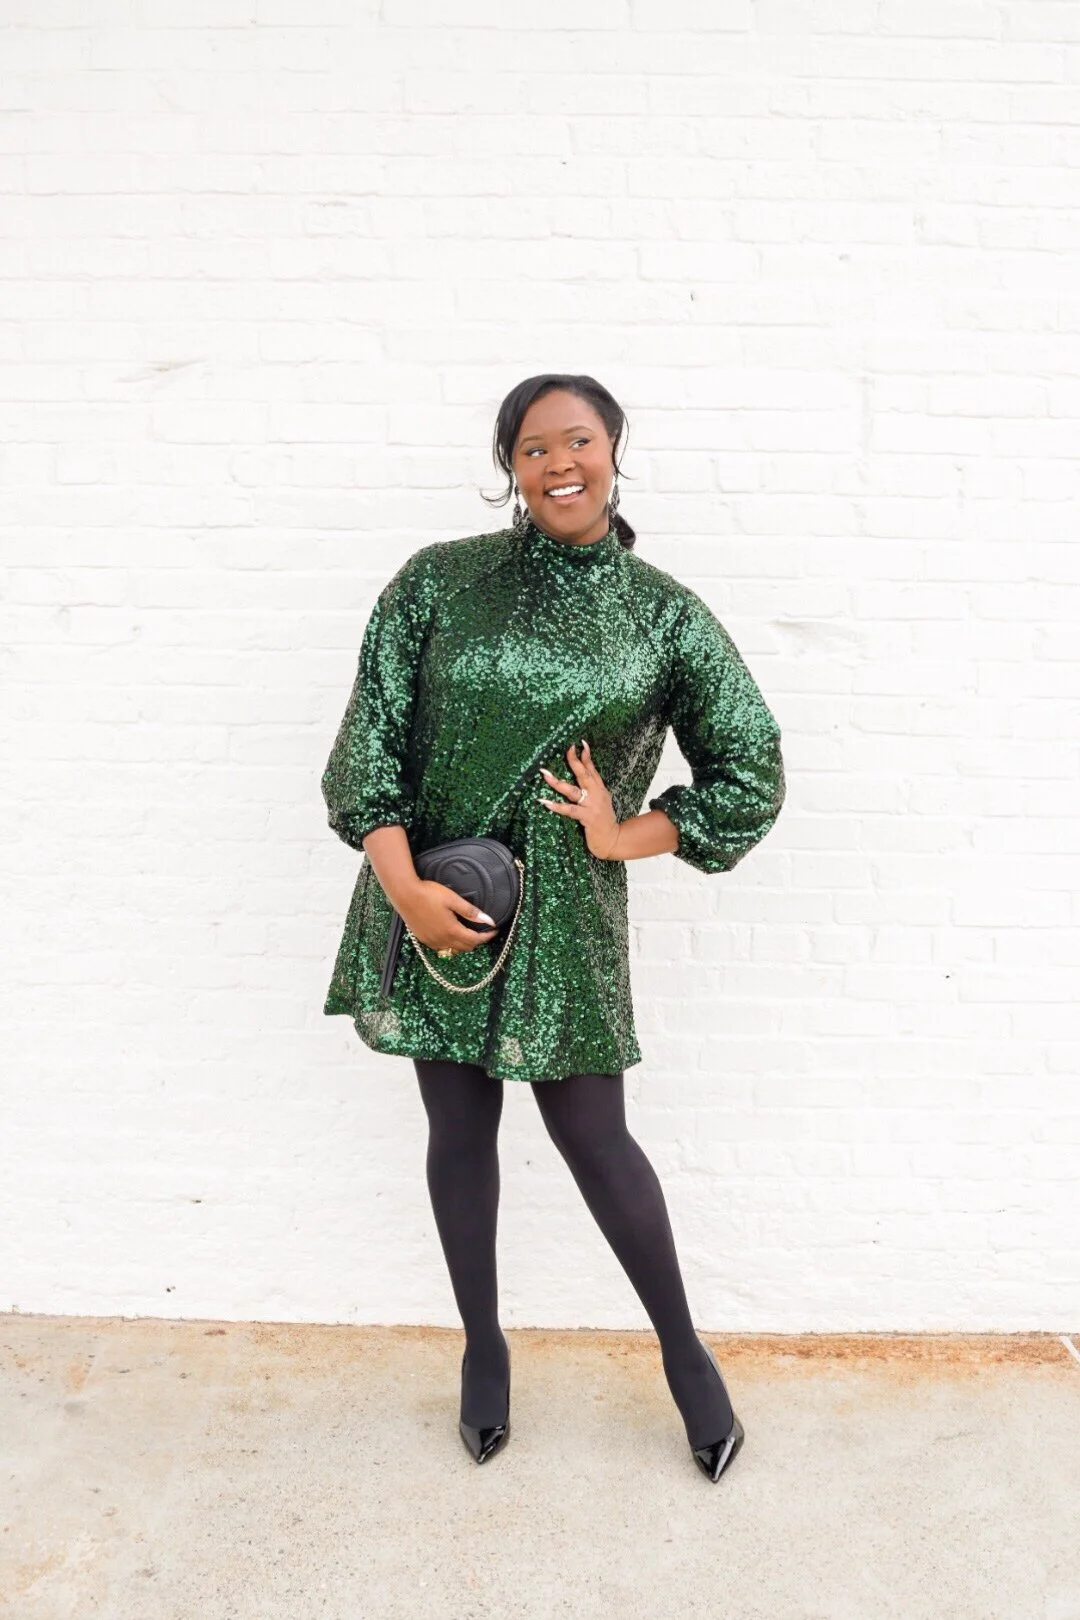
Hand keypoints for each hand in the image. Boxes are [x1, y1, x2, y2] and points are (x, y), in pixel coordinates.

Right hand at [399, 880, 498, 953]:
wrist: (404, 894)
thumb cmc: (429, 893)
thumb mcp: (453, 899)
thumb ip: (471, 912)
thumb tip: (489, 921)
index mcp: (452, 931)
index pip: (475, 940)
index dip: (487, 936)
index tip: (494, 930)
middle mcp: (442, 940)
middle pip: (466, 948)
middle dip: (477, 941)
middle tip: (482, 930)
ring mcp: (432, 941)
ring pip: (453, 950)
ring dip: (463, 944)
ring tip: (468, 932)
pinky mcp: (423, 939)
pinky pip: (442, 948)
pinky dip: (451, 944)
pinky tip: (451, 934)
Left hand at [538, 739, 621, 860]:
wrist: (613, 840)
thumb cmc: (604, 821)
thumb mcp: (601, 801)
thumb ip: (593, 789)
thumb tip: (584, 778)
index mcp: (600, 789)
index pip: (592, 769)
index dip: (586, 756)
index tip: (580, 743)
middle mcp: (596, 794)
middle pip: (584, 774)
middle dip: (574, 761)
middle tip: (566, 749)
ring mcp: (592, 805)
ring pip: (572, 790)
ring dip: (557, 782)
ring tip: (545, 774)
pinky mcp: (587, 817)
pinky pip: (569, 810)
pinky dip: (556, 806)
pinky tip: (545, 802)